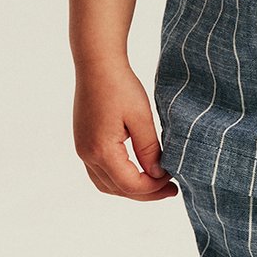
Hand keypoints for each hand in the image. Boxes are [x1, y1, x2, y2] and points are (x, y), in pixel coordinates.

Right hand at [72, 60, 178, 199]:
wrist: (96, 64)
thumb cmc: (120, 86)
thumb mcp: (141, 118)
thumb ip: (149, 150)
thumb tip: (157, 175)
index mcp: (101, 150)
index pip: (130, 184)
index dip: (154, 188)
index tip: (173, 180)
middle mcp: (87, 154)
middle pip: (117, 189)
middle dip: (145, 193)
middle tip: (170, 189)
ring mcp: (82, 149)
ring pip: (106, 184)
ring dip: (130, 188)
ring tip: (155, 183)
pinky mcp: (83, 143)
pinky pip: (100, 172)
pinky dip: (119, 178)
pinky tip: (137, 171)